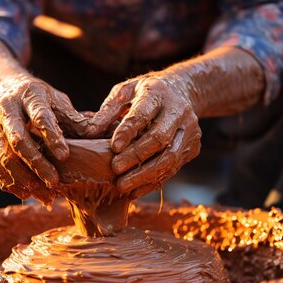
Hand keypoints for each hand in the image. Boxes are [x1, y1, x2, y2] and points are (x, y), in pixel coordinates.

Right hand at [0, 75, 87, 204]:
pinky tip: (28, 194)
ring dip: (24, 179)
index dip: (52, 136)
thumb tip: (97, 135)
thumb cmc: (38, 99)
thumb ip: (74, 119)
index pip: (39, 116)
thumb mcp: (57, 100)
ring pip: (4, 158)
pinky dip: (11, 183)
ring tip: (45, 195)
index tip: (65, 156)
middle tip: (55, 182)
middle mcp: (5, 110)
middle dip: (37, 164)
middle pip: (18, 140)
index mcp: (28, 95)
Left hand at [86, 72, 201, 197]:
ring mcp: (189, 132)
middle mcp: (179, 112)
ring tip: (122, 186)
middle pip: (160, 139)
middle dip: (136, 157)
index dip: (128, 131)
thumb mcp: (125, 91)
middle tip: (115, 169)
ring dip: (144, 175)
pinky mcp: (192, 148)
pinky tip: (134, 190)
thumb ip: (108, 110)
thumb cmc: (146, 93)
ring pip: (169, 158)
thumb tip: (90, 132)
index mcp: (158, 94)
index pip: (144, 114)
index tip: (114, 147)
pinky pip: (173, 169)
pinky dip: (153, 182)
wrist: (183, 92)